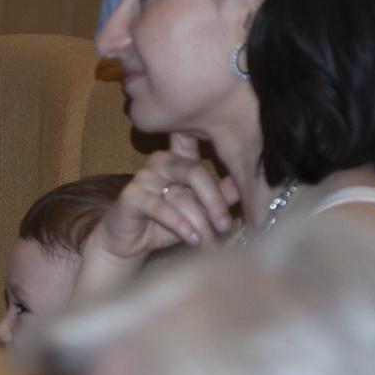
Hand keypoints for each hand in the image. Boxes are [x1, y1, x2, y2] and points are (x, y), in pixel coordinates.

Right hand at [75, 132, 239, 297]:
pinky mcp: (131, 196)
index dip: (204, 130)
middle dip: (214, 201)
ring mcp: (144, 177)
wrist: (128, 245)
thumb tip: (246, 186)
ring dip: (199, 221)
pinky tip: (192, 238)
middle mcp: (161, 162)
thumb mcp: (198, 212)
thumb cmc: (165, 225)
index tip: (229, 138)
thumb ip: (219, 197)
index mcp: (179, 159)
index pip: (192, 139)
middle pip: (195, 171)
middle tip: (225, 226)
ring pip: (181, 195)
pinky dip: (180, 224)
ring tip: (208, 242)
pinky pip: (161, 207)